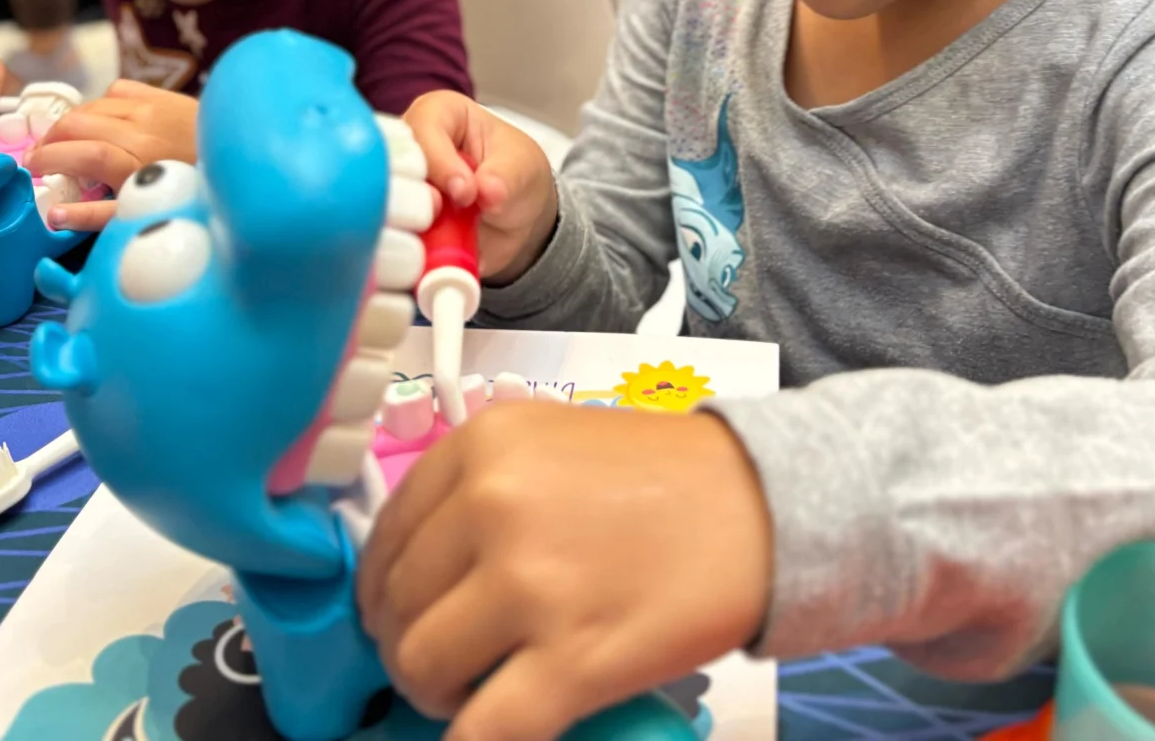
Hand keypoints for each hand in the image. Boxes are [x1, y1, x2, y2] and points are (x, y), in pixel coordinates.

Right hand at [25, 79, 196, 230]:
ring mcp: (151, 106)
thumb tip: (54, 215)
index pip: (75, 152)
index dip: (47, 158)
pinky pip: (118, 89)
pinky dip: (102, 104)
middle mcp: (139, 127)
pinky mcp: (163, 94)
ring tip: (68, 142)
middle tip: (42, 156)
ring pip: (93, 104)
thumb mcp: (143, 214)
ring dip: (73, 122)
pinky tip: (105, 121)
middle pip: (76, 122)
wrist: (243, 166)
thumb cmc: (192, 195)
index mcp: (134, 161)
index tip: (30, 169)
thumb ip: (95, 216)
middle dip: (50, 138)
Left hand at [358, 403, 772, 739]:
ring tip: (480, 691)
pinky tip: (493, 734)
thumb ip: (476, 491)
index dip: (384, 595)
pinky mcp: (573, 658)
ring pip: (423, 671)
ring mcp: (530, 584)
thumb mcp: (548, 442)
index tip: (401, 618)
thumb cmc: (666, 476)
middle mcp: (492, 506)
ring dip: (440, 696)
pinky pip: (486, 731)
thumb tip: (412, 575)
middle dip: (411, 647)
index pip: (385, 541)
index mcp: (480, 447)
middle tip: (450, 661)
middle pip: (397, 610)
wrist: (769, 505)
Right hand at [403, 91, 558, 283]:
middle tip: (442, 215)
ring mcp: (398, 186)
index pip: (424, 128)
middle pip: (391, 165)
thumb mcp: (522, 169)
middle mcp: (407, 148)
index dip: (440, 161)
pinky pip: (389, 238)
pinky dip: (407, 252)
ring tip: (440, 241)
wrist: (516, 221)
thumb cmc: (515, 176)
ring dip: (409, 227)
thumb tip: (488, 191)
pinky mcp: (396, 223)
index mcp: (439, 115)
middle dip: (416, 194)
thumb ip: (506, 177)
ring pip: (385, 204)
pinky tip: (428, 259)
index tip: (466, 192)